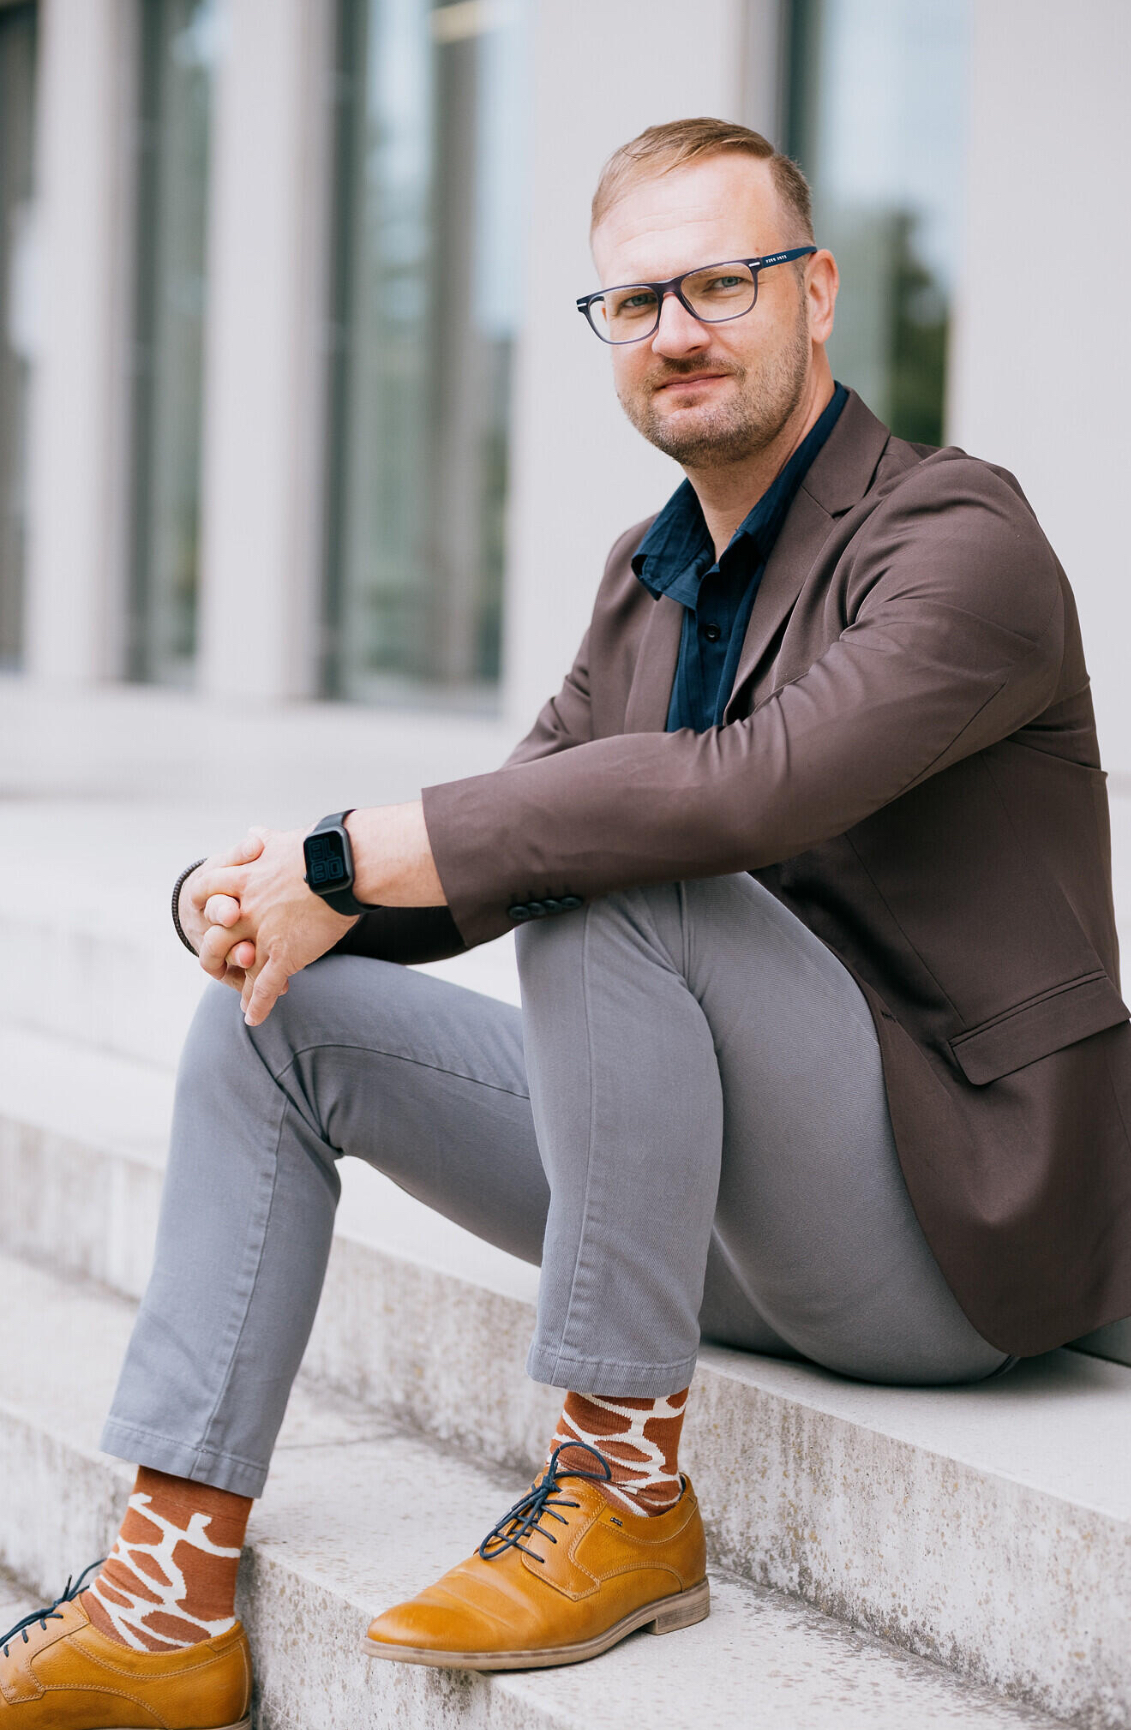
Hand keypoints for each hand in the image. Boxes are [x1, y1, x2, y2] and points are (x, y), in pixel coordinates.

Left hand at [190, 826, 356, 1026]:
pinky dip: (257, 1005)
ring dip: (236, 984)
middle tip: (219, 962)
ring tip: (239, 998)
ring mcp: (262, 935)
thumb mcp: (282, 839)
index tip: (212, 912)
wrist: (343, 865)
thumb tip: (254, 833)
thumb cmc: (321, 848)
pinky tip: (253, 1018)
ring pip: (239, 966)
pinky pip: (263, 987)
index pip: (206, 891)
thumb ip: (264, 841)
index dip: (206, 903)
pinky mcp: (283, 956)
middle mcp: (245, 908)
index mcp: (242, 877)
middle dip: (215, 952)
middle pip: (215, 936)